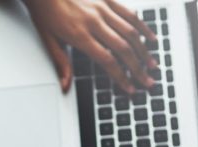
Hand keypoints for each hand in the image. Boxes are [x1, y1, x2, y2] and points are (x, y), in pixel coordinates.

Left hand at [23, 0, 157, 92]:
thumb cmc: (46, 12)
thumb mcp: (48, 40)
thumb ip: (61, 63)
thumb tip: (66, 86)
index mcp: (79, 35)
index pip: (107, 60)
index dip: (121, 77)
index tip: (129, 88)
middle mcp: (95, 21)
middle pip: (123, 49)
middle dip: (138, 68)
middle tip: (147, 82)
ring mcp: (103, 8)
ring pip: (131, 32)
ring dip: (144, 50)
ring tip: (152, 65)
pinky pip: (130, 14)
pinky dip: (143, 27)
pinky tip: (151, 38)